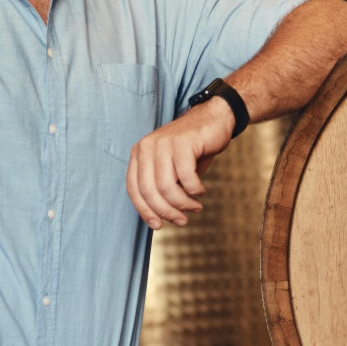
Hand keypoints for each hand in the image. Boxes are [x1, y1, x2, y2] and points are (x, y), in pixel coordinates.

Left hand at [126, 98, 234, 229]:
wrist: (212, 120)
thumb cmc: (191, 150)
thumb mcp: (170, 170)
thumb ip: (159, 189)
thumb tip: (157, 219)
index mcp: (139, 153)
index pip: (134, 189)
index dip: (145, 211)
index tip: (158, 225)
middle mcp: (146, 146)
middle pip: (149, 191)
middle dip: (166, 211)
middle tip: (182, 220)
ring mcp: (163, 143)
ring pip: (167, 187)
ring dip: (183, 204)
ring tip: (195, 206)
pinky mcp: (182, 142)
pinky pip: (186, 178)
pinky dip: (195, 190)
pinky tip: (201, 190)